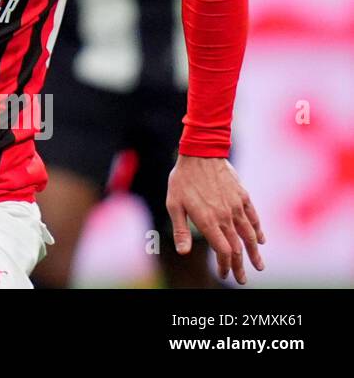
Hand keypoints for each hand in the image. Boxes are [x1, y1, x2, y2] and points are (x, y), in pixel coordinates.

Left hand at [167, 154, 265, 283]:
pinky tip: (260, 240)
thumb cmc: (182, 179)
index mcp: (209, 221)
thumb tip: (183, 252)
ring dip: (254, 253)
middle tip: (242, 280)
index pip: (222, 251)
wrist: (201, 153)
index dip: (224, 265)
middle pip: (237, 247)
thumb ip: (180, 229)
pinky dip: (258, 231)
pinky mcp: (243, 197)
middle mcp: (226, 217)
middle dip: (240, 266)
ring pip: (249, 235)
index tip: (223, 275)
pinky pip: (254, 218)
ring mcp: (237, 207)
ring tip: (259, 266)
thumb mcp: (174, 204)